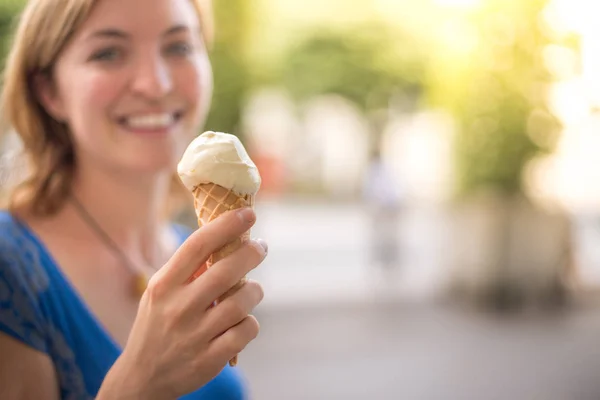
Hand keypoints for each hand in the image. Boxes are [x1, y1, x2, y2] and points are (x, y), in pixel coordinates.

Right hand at [102, 208, 266, 398]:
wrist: (141, 379)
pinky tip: (241, 322)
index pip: (198, 245)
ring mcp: (195, 335)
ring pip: (243, 301)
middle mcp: (178, 308)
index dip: (226, 225)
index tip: (247, 213)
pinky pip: (247, 330)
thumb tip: (224, 236)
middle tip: (260, 247)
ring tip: (251, 290)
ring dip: (254, 291)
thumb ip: (186, 269)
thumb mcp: (160, 293)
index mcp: (164, 285)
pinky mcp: (210, 359)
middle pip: (227, 270)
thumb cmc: (157, 326)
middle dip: (252, 253)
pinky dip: (250, 323)